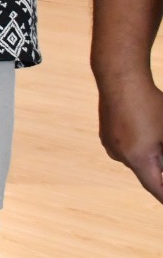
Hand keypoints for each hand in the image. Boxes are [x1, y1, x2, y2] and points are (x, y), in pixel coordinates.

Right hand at [97, 73, 162, 201]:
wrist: (119, 77)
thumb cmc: (150, 103)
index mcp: (137, 158)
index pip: (155, 187)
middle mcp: (119, 154)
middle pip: (146, 171)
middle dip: (160, 170)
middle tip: (162, 151)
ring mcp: (110, 143)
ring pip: (136, 158)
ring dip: (150, 156)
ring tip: (157, 137)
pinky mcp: (107, 132)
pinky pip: (127, 146)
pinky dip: (140, 145)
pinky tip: (148, 131)